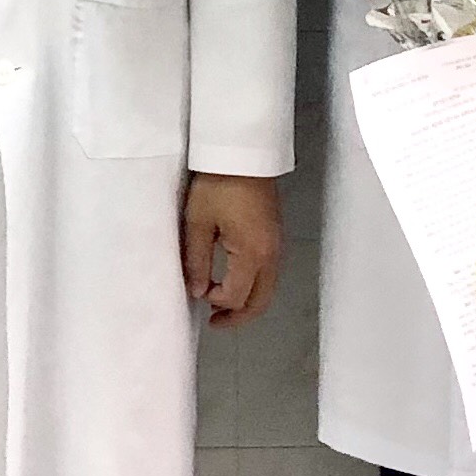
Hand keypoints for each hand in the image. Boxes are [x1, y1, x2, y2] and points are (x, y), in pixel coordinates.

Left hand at [181, 171, 283, 327]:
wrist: (242, 154)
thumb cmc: (217, 186)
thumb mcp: (198, 223)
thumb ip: (197, 261)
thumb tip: (197, 291)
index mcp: (252, 254)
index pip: (237, 295)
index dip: (216, 301)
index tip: (198, 293)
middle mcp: (271, 255)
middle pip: (261, 301)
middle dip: (239, 316)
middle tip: (216, 322)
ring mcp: (277, 245)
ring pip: (268, 289)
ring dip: (248, 302)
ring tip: (223, 305)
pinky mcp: (276, 236)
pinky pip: (270, 273)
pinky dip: (255, 286)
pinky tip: (237, 281)